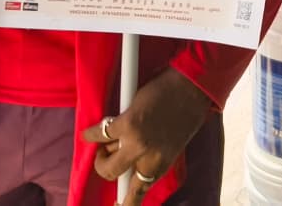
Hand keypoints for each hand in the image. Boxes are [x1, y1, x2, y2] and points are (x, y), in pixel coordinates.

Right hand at [83, 67, 211, 205]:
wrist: (194, 86)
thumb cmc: (187, 111)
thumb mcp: (172, 143)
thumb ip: (153, 154)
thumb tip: (133, 161)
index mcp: (161, 165)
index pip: (138, 192)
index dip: (125, 202)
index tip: (118, 205)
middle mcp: (148, 158)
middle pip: (113, 174)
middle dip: (106, 167)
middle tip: (106, 156)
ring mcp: (136, 142)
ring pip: (106, 157)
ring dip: (101, 151)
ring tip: (102, 142)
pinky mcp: (126, 123)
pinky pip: (101, 133)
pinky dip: (92, 134)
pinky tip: (87, 134)